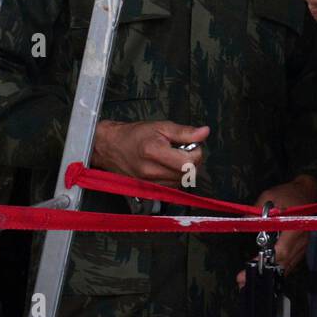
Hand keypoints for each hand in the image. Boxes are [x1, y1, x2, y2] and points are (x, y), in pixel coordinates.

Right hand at [91, 121, 208, 185]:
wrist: (111, 148)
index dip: (196, 151)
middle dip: (192, 160)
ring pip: (181, 181)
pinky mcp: (148, 190)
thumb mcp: (161, 126)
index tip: (189, 143)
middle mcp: (151, 172)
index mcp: (154, 152)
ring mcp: (149, 183)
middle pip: (188, 173)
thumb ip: (184, 132)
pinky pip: (172, 186)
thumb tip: (205, 132)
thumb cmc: (135, 134)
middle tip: (183, 149)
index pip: (189, 162)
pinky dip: (175, 177)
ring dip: (184, 170)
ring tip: (173, 157)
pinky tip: (168, 166)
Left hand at [250, 176, 316, 274]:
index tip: (247, 271)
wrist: (307, 192)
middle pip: (282, 264)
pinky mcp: (301, 249)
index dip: (264, 263)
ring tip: (248, 282)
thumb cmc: (288, 194)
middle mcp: (301, 241)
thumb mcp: (269, 196)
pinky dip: (276, 270)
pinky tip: (264, 273)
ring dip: (269, 275)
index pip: (280, 251)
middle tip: (242, 282)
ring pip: (286, 267)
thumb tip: (243, 223)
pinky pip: (289, 263)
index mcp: (294, 228)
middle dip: (262, 274)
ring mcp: (303, 247)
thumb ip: (256, 211)